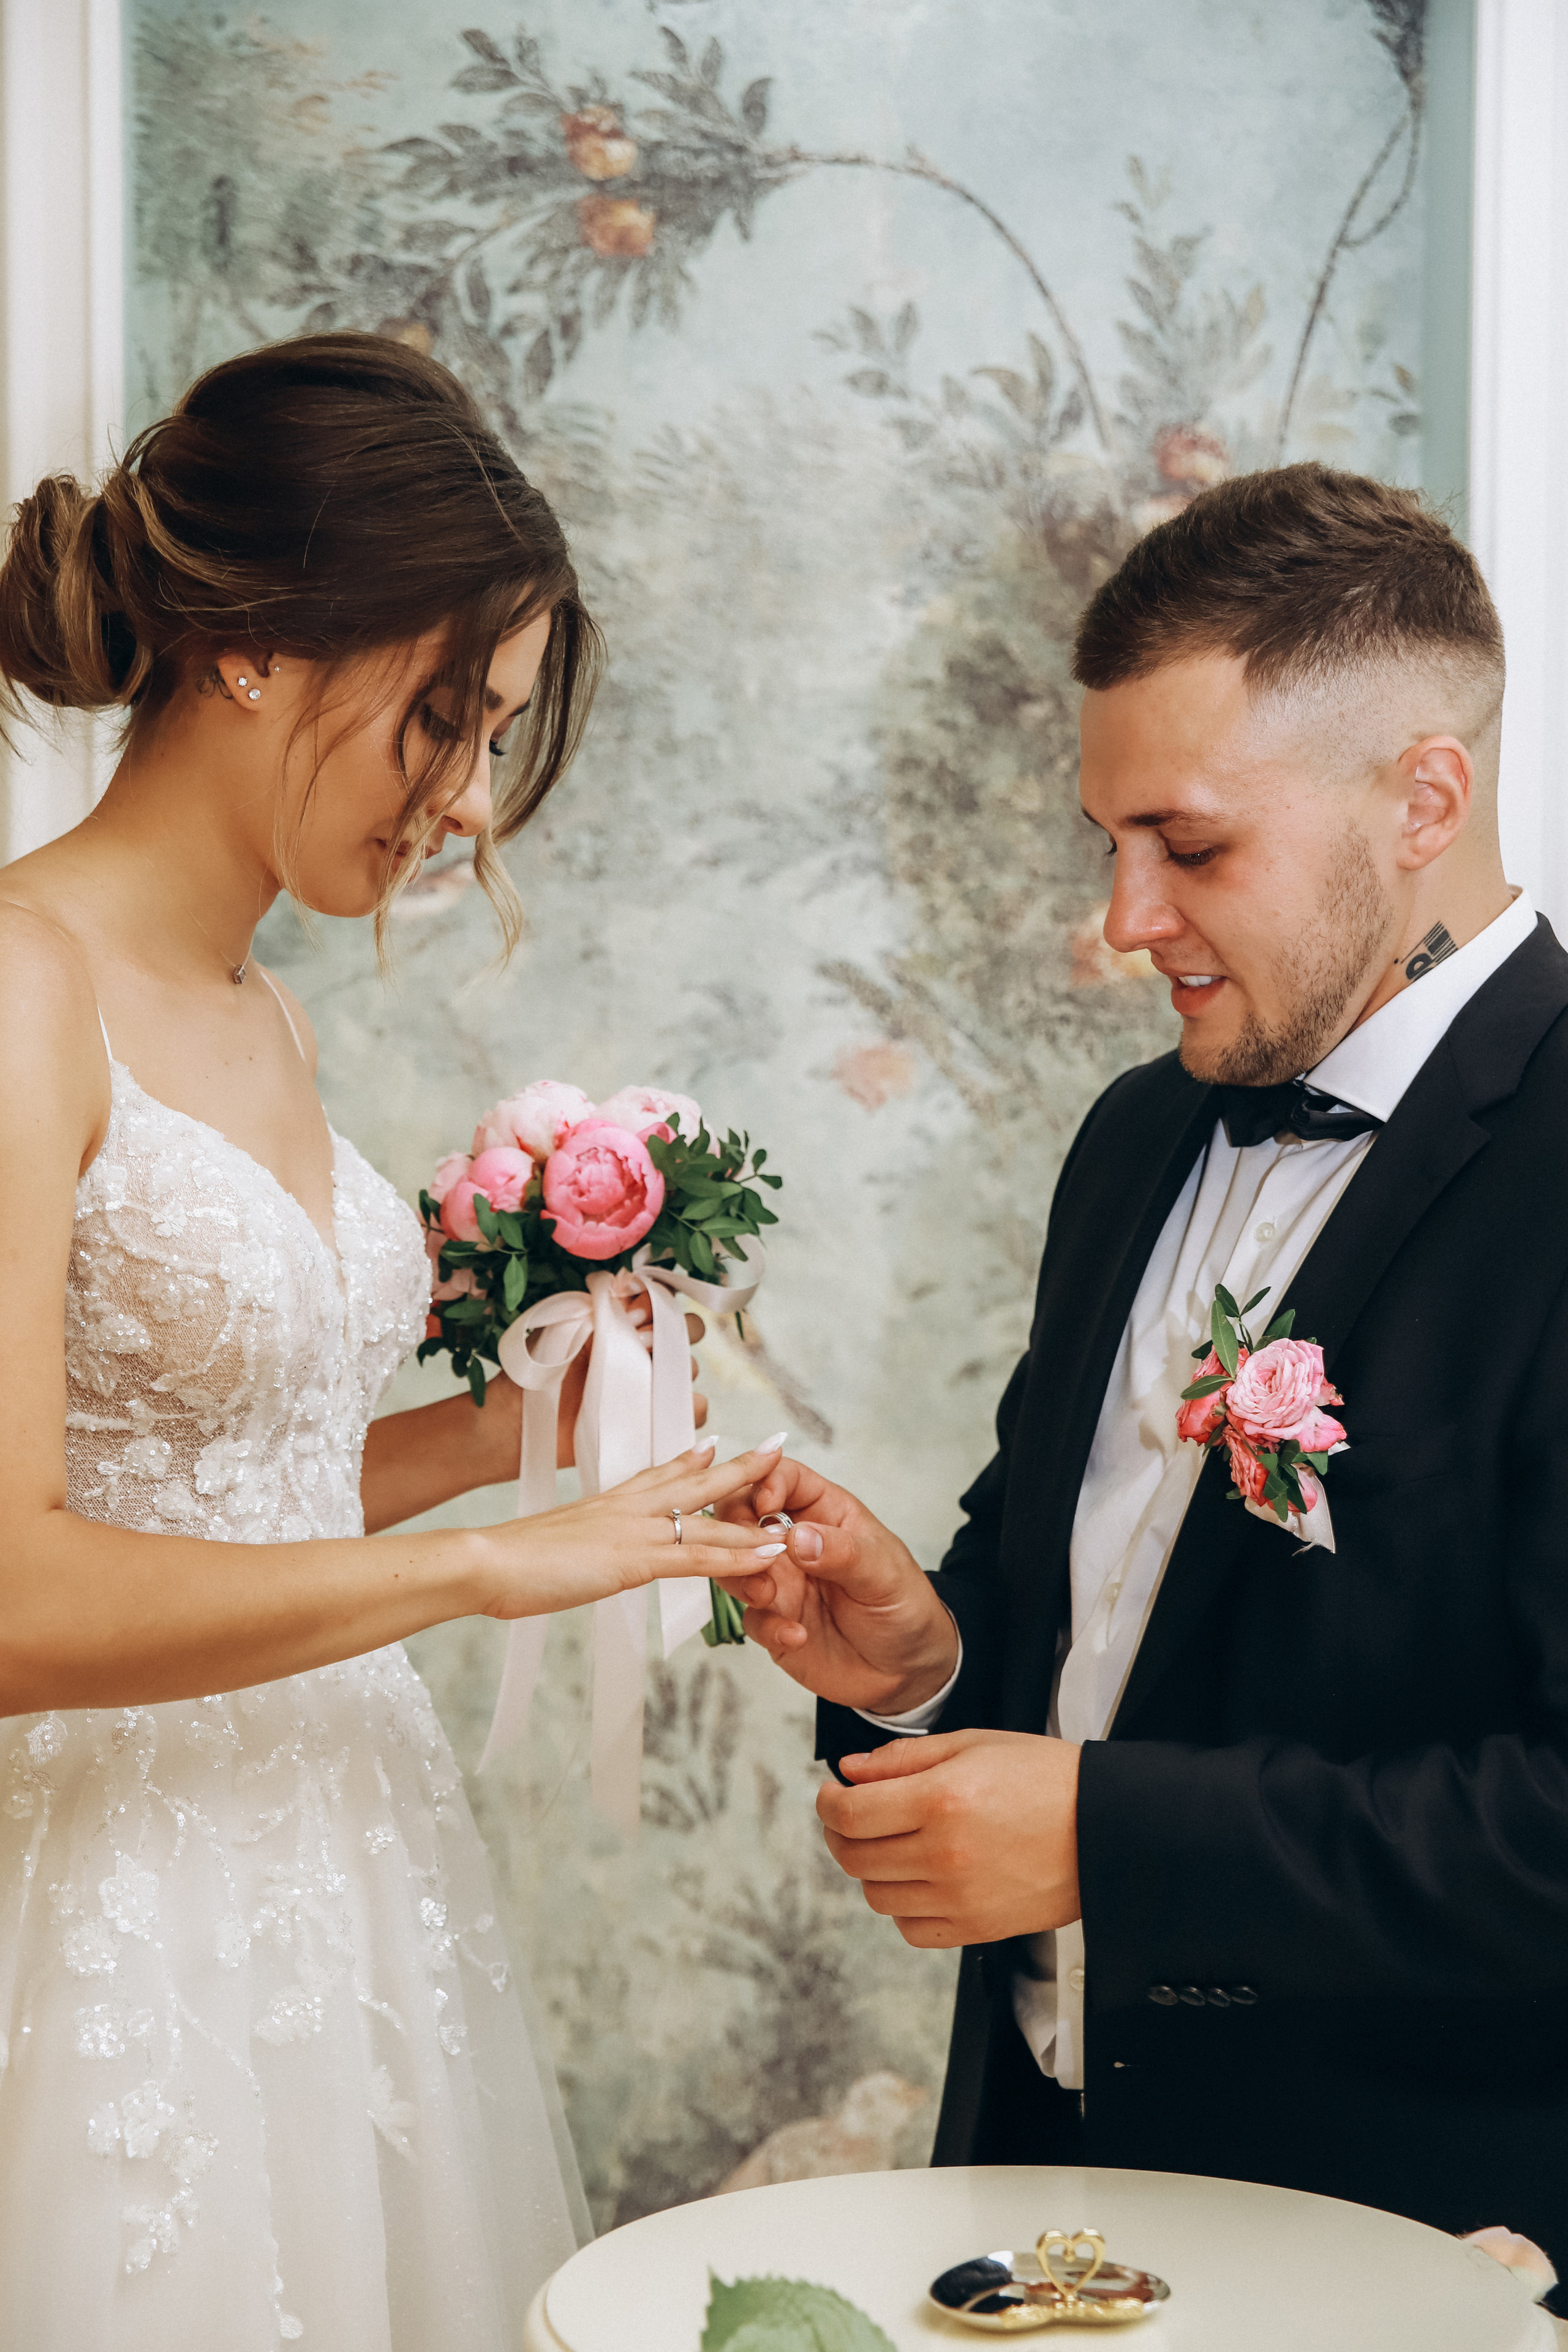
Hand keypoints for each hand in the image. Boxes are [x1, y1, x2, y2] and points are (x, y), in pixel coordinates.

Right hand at [475, 1439, 786, 1620]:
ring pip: (707, 1521)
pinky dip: (736, 1558)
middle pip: (694, 1482)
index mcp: (606, 1504)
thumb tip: (579, 1548)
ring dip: (753, 1521)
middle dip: (739, 1468)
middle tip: (776, 1447)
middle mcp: (626, 1508)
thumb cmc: (506, 1561)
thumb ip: (573, 1542)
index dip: (688, 1460)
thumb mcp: (550, 1543)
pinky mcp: (633, 1560)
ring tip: (792, 1517)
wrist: (484, 1562)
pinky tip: (766, 1558)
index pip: (656, 1474)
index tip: (712, 1444)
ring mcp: (633, 1531)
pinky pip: (697, 1558)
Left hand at [556, 1297, 706, 1467]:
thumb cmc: (547, 1369)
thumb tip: (632, 1296)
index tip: (634, 1314)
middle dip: (675, 1333)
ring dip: (677, 1371)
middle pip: (687, 1330)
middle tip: (642, 1345)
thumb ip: (602, 1309)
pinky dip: (688, 1409)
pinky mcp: (658, 1420)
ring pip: (692, 1369)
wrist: (531, 1419)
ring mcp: (654, 1385)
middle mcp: (646, 1351)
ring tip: (643, 1382)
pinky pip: (695, 1410)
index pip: (662, 1300)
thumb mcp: (569, 1327)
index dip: (657, 1303)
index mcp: (626, 1323)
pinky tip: (658, 1411)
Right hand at [714, 1458, 957, 1712]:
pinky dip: (767, 1626)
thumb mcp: (886, 1573)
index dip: (767, 1480)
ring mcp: (782, 1582)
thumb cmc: (904, 1605)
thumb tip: (799, 1537)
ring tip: (767, 1596)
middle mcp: (796, 1543)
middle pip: (743, 1516)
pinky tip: (797, 1636)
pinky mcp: (775, 1622)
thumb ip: (844, 1553)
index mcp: (826, 1513)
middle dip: (736, 1528)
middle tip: (755, 1553)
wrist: (909, 1669)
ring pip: (735, 1565)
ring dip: (742, 1577)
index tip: (765, 1503)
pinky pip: (753, 1619)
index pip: (786, 1478)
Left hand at [817, 1728, 1080, 1946]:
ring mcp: (959, 1898)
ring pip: (877, 1895)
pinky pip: (911, 1929)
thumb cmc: (1046, 1779)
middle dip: (841, 1833)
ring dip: (872, 1868)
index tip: (832, 1794)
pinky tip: (920, 1877)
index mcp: (940, 1800)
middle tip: (852, 1815)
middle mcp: (944, 1854)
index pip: (849, 1815)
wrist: (1106, 1828)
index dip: (828, 1803)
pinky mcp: (976, 1928)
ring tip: (893, 1843)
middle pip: (854, 1857)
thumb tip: (850, 1771)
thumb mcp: (973, 1744)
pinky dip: (903, 1906)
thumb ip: (902, 1758)